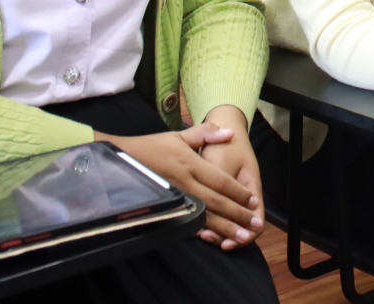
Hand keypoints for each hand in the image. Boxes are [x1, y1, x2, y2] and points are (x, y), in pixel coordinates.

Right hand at [101, 121, 262, 249]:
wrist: (119, 161)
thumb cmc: (150, 147)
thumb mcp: (177, 136)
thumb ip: (204, 134)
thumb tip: (229, 132)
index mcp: (190, 164)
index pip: (221, 181)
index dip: (238, 192)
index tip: (254, 201)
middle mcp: (184, 183)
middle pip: (216, 202)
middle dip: (238, 215)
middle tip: (255, 225)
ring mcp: (175, 198)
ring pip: (204, 216)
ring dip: (224, 228)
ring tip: (241, 237)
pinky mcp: (166, 208)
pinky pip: (186, 222)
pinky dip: (202, 231)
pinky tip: (213, 239)